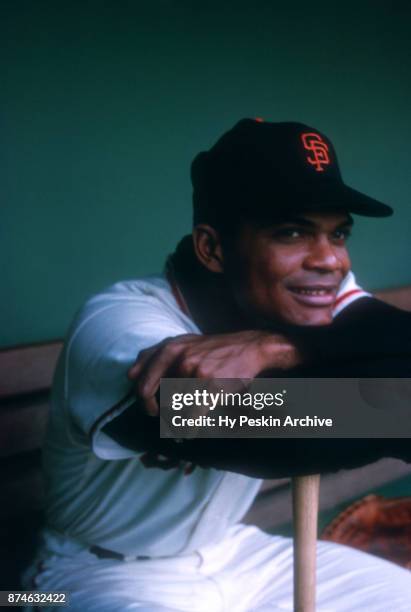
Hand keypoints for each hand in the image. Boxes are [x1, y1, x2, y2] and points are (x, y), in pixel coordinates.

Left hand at [127, 331, 300, 414]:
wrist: (250, 347)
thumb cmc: (213, 349)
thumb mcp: (183, 342)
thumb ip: (155, 355)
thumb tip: (129, 374)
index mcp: (169, 348)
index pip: (140, 380)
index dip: (143, 400)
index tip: (152, 408)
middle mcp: (179, 358)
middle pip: (151, 396)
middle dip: (154, 412)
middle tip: (162, 418)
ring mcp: (195, 371)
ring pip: (171, 408)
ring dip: (174, 422)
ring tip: (183, 422)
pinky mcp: (211, 386)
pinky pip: (191, 416)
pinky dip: (188, 428)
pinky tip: (190, 431)